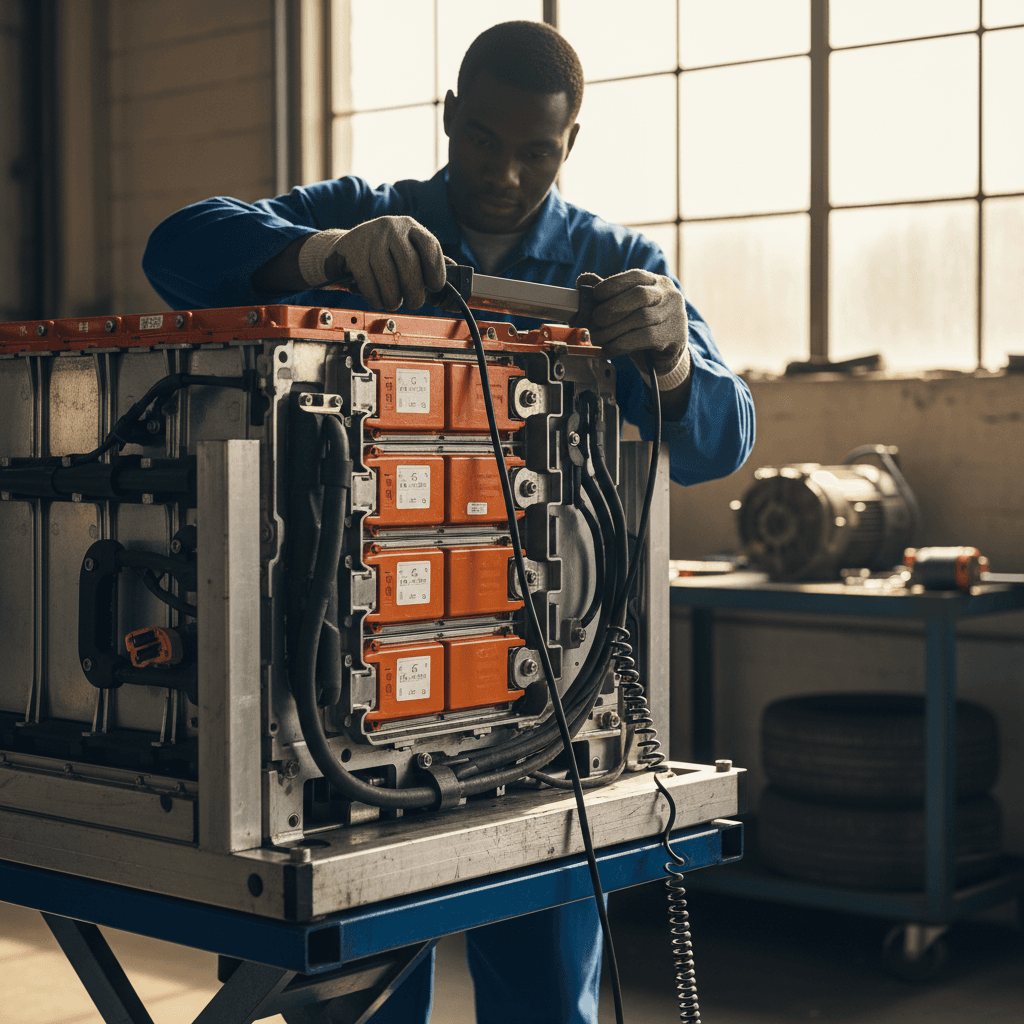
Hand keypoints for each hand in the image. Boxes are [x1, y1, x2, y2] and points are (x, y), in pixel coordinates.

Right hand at [301, 216, 446, 310]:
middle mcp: (392, 227)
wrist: (347, 247)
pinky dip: (375, 297)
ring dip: (393, 297)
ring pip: (387, 274)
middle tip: (414, 303)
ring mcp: (370, 237)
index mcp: (411, 227)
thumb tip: (456, 291)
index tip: (436, 287)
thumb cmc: (386, 256)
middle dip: (414, 291)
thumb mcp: (409, 254)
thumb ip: (431, 269)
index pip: (430, 245)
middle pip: (409, 263)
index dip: (436, 270)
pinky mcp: (352, 249)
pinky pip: (367, 280)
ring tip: (394, 303)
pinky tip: (379, 300)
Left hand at [576, 269, 687, 380]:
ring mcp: (674, 315)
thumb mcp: (628, 310)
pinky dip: (622, 343)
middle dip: (612, 307)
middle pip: (640, 294)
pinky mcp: (675, 336)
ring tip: (598, 338)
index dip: (612, 284)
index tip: (595, 295)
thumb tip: (583, 280)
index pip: (635, 276)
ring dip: (613, 330)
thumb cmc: (644, 328)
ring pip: (641, 318)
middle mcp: (669, 295)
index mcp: (656, 282)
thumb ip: (608, 295)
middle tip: (596, 319)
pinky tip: (610, 348)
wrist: (667, 354)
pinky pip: (645, 338)